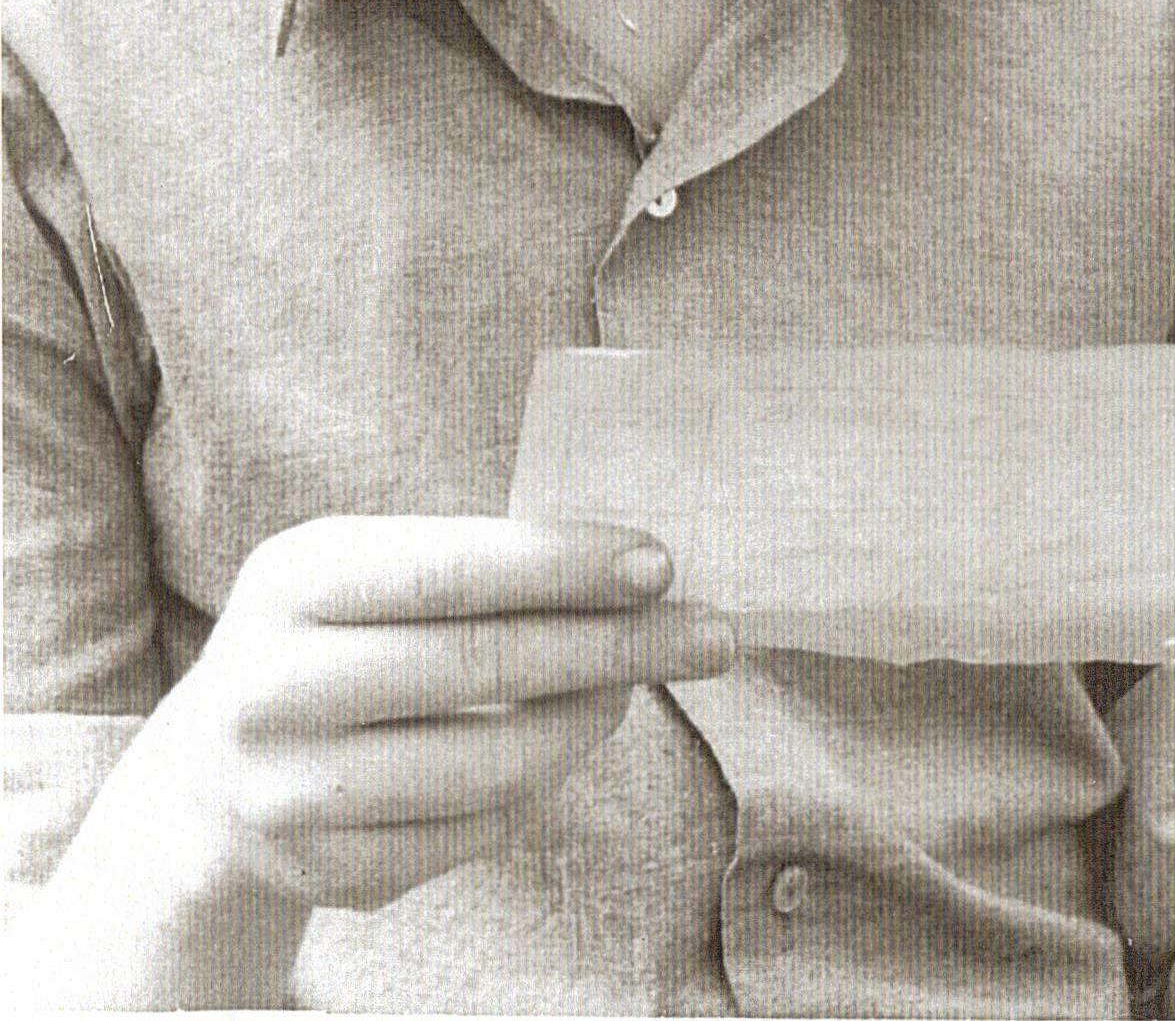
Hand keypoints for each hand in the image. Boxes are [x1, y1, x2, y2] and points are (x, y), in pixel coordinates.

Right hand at [100, 515, 735, 917]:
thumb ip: (479, 562)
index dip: (563, 567)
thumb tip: (636, 572)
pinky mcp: (320, 870)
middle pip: (483, 664)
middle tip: (710, 635)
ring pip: (492, 763)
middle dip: (617, 647)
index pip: (450, 569)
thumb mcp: (367, 574)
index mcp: (292, 581)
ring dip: (590, 722)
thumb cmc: (332, 643)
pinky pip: (473, 832)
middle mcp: (273, 686)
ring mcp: (289, 789)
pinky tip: (554, 753)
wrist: (204, 782)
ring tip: (633, 691)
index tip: (661, 566)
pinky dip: (533, 791)